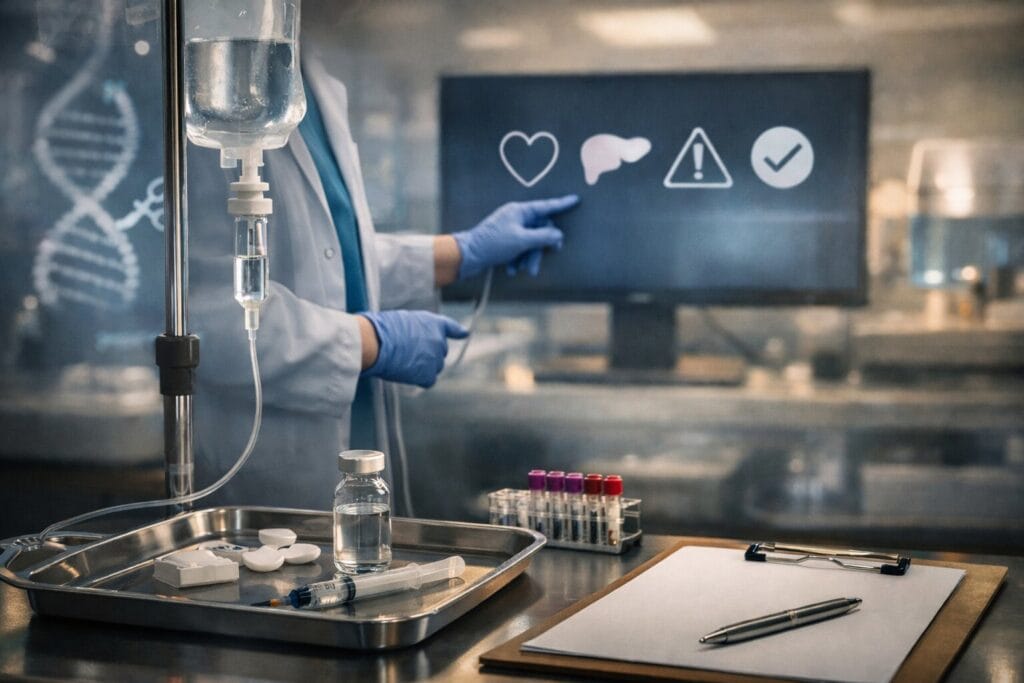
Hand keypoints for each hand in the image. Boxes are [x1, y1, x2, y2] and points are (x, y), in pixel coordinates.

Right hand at [359, 310, 468, 387]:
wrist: (378, 342)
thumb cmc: (382, 329)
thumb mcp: (402, 321)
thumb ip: (415, 330)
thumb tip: (412, 342)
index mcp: (433, 323)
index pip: (449, 327)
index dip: (457, 331)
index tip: (464, 334)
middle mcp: (439, 340)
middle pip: (440, 352)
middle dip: (428, 354)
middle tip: (408, 354)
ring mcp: (435, 358)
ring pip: (434, 367)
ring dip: (423, 367)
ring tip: (403, 362)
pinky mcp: (428, 374)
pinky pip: (428, 380)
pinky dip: (419, 379)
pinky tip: (407, 374)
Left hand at [452, 195, 578, 279]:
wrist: (468, 256)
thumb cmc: (492, 244)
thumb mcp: (522, 240)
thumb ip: (543, 237)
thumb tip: (558, 235)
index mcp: (519, 211)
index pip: (546, 206)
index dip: (562, 204)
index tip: (575, 200)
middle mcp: (516, 217)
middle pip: (539, 230)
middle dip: (540, 247)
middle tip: (547, 257)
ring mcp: (510, 229)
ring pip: (530, 242)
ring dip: (529, 258)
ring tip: (524, 270)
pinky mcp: (505, 241)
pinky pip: (520, 249)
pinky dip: (518, 260)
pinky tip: (511, 269)